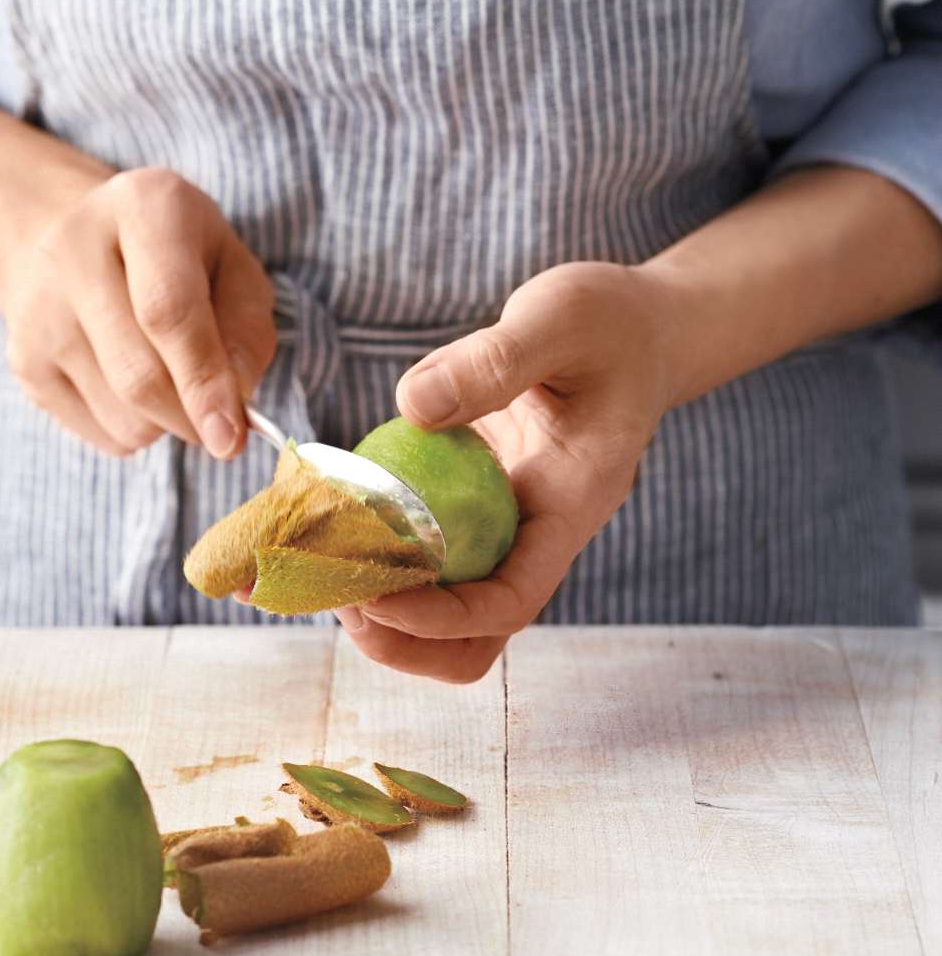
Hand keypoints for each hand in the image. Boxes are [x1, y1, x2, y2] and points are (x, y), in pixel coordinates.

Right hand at [1, 167, 276, 458]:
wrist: (76, 240)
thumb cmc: (178, 258)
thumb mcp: (233, 266)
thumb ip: (247, 330)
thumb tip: (234, 403)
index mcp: (143, 207)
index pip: (168, 310)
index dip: (203, 380)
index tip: (230, 435)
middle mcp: (76, 248)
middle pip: (140, 375)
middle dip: (191, 417)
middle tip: (221, 426)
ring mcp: (38, 308)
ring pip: (121, 415)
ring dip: (166, 424)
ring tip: (173, 378)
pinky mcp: (23, 360)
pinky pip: (99, 433)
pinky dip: (136, 430)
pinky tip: (133, 383)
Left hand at [336, 262, 677, 680]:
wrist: (637, 329)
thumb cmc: (610, 321)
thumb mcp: (561, 317)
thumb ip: (493, 360)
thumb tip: (413, 406)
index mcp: (570, 507)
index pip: (511, 601)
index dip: (441, 618)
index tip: (376, 598)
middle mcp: (536, 531)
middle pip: (476, 635)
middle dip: (403, 639)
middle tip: (335, 595)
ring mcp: (503, 520)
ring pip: (445, 601)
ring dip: (381, 604)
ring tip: (318, 563)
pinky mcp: (473, 498)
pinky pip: (424, 545)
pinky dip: (374, 544)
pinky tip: (325, 512)